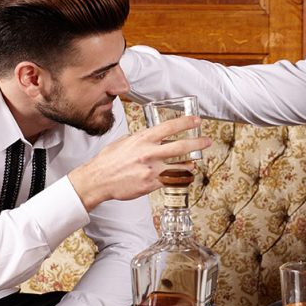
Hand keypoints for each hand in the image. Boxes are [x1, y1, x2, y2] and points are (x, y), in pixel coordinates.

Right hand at [68, 115, 210, 209]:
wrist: (99, 179)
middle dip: (197, 143)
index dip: (186, 123)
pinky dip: (180, 178)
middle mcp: (149, 153)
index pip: (169, 127)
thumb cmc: (109, 160)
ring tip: (195, 161)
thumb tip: (153, 136)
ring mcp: (151, 169)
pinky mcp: (151, 184)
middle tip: (207, 141)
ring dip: (190, 163)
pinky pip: (171, 180)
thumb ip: (141, 138)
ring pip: (179, 166)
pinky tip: (184, 175)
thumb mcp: (124, 141)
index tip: (197, 121)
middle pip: (180, 146)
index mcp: (142, 139)